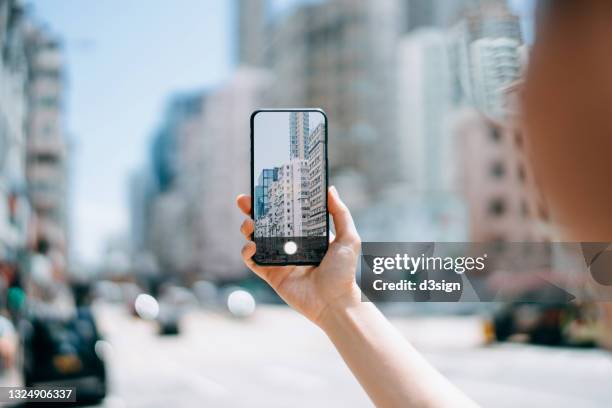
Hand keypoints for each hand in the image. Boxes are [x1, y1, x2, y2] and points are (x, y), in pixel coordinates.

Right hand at [237, 186, 361, 325]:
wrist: (335, 302)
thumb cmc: (344, 272)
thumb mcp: (348, 237)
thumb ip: (340, 212)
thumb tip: (329, 188)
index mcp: (305, 233)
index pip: (285, 212)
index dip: (273, 200)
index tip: (265, 188)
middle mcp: (289, 244)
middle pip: (265, 223)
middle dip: (252, 210)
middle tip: (244, 200)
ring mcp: (278, 259)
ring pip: (255, 239)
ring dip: (248, 229)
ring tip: (249, 224)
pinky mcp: (271, 274)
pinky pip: (253, 261)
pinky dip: (247, 252)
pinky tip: (251, 246)